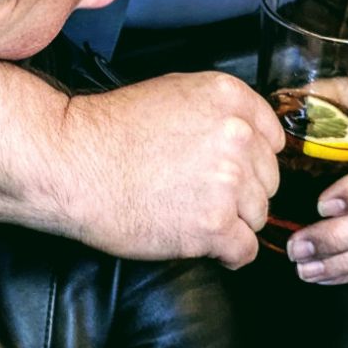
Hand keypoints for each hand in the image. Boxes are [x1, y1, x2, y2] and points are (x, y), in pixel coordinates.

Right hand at [61, 73, 281, 269]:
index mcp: (227, 98)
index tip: (236, 169)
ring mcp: (229, 182)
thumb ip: (217, 112)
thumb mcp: (172, 94)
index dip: (253, 158)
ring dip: (232, 221)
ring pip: (258, 215)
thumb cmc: (110, 131)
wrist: (74, 164)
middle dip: (242, 191)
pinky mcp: (214, 225)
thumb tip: (246, 136)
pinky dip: (227, 253)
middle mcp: (237, 136)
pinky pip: (245, 250)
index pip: (273, 137)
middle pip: (268, 179)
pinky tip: (204, 242)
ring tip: (193, 214)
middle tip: (202, 193)